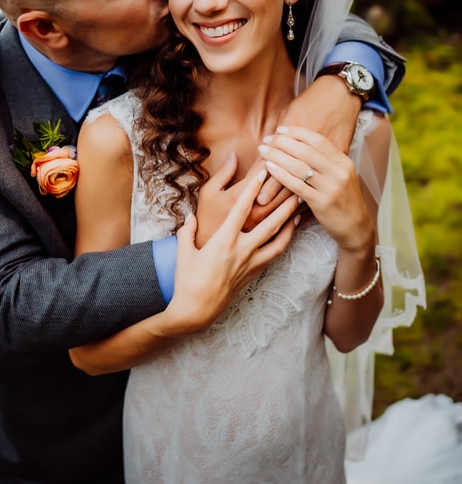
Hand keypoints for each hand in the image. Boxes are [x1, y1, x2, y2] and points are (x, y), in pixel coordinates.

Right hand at [165, 165, 300, 334]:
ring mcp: (249, 264)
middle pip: (269, 223)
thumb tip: (191, 218)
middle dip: (284, 205)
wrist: (195, 311)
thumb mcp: (183, 251)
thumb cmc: (186, 280)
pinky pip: (273, 255)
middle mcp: (241, 250)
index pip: (242, 208)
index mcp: (223, 240)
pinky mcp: (253, 275)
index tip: (263, 173)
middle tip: (297, 189)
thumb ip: (187, 231)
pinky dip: (283, 242)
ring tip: (299, 211)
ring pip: (278, 241)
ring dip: (290, 225)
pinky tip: (288, 235)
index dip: (253, 189)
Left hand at [254, 76, 361, 209]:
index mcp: (344, 162)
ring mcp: (331, 188)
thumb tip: (298, 143)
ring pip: (299, 166)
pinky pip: (296, 185)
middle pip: (306, 150)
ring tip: (263, 150)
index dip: (296, 132)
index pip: (318, 140)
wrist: (356, 228)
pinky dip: (280, 174)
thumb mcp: (341, 176)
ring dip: (277, 155)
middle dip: (283, 142)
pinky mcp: (322, 203)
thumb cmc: (342, 199)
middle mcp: (339, 172)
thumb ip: (325, 161)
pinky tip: (269, 167)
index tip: (280, 129)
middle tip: (267, 139)